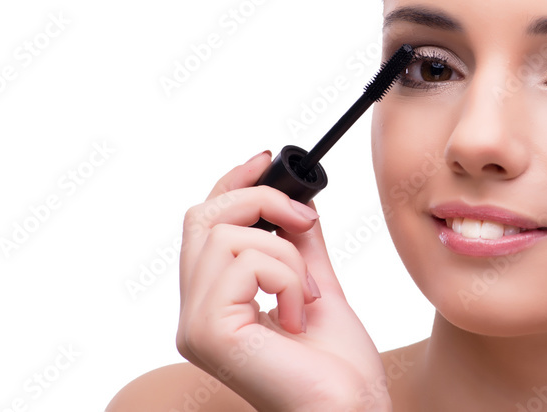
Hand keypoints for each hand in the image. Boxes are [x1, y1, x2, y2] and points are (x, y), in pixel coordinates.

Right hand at [176, 151, 391, 410]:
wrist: (352, 411)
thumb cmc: (338, 369)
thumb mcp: (318, 287)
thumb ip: (300, 245)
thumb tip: (296, 202)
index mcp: (214, 304)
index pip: (202, 224)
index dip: (231, 184)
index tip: (266, 160)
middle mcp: (194, 315)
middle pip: (203, 217)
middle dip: (261, 201)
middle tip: (306, 220)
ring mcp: (196, 326)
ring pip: (228, 236)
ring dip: (285, 254)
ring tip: (306, 295)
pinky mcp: (208, 333)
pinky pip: (245, 263)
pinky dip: (288, 277)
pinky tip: (301, 314)